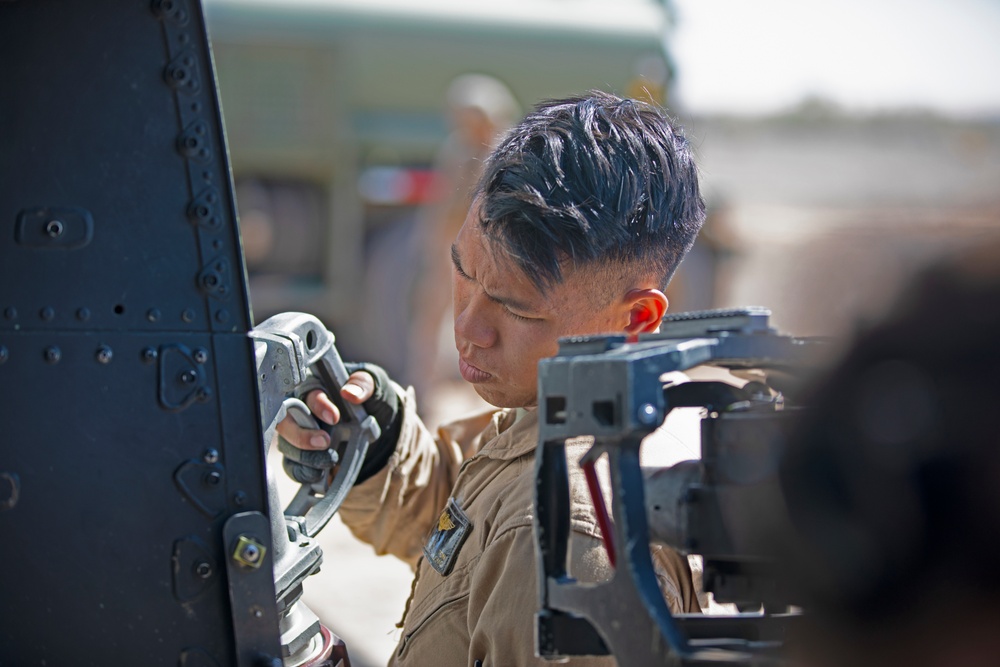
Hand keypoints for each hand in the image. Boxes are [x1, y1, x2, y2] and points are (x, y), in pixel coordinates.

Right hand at [276, 362, 403, 485]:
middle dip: (302, 435)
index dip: (318, 406)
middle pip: (286, 422)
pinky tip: (318, 474)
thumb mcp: (372, 384)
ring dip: (305, 456)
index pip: (308, 394)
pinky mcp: (301, 455)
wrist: (375, 421)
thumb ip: (363, 384)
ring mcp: (298, 434)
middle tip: (325, 442)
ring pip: (287, 445)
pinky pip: (292, 466)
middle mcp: (300, 411)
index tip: (334, 417)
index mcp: (316, 388)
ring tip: (329, 460)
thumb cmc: (367, 396)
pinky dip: (303, 472)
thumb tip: (350, 392)